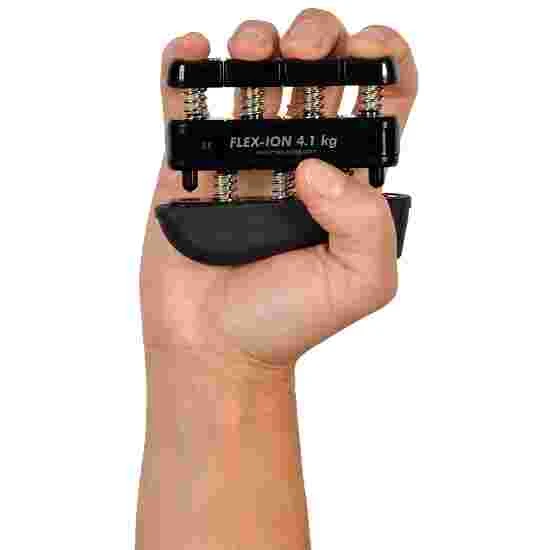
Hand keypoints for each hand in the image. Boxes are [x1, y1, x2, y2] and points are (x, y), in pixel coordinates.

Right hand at [141, 10, 417, 369]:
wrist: (217, 346)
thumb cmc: (285, 320)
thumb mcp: (361, 282)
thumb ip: (367, 222)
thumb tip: (314, 166)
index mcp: (346, 179)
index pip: (381, 101)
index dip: (384, 62)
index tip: (368, 52)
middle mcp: (296, 158)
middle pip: (317, 71)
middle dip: (318, 38)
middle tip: (305, 51)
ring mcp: (241, 157)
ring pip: (253, 74)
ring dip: (256, 42)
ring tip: (251, 51)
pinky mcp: (190, 164)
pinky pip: (185, 103)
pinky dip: (186, 67)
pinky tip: (194, 50)